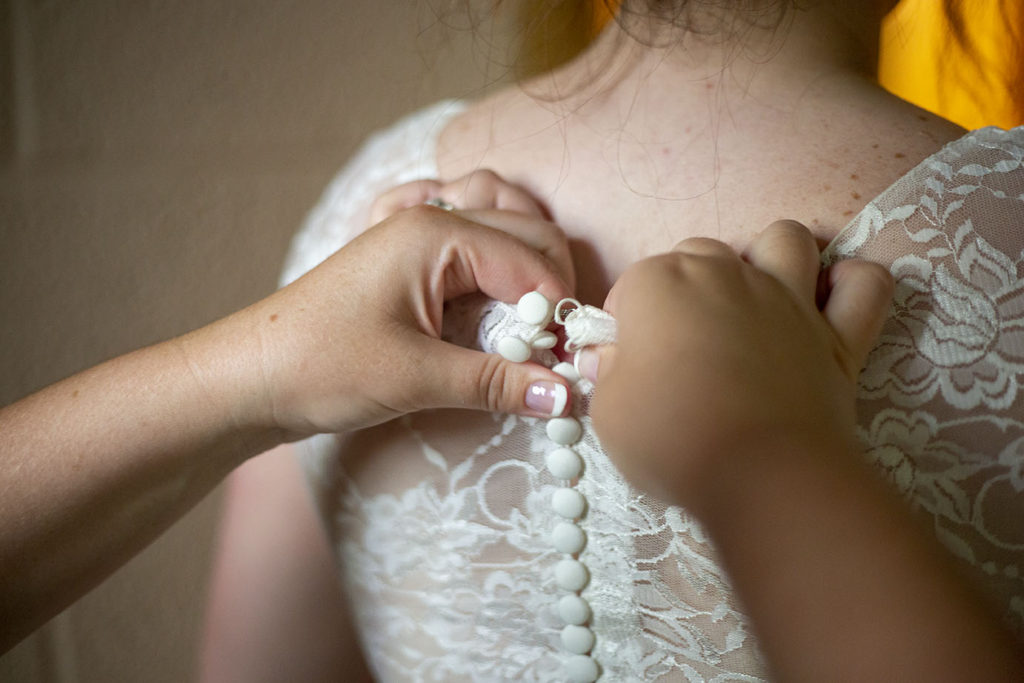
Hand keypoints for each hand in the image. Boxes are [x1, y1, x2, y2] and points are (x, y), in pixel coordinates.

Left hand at [217, 172, 573, 438]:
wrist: (250, 374)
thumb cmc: (321, 365)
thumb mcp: (416, 378)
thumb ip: (497, 382)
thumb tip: (568, 397)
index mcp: (436, 233)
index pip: (532, 260)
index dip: (558, 313)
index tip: (570, 365)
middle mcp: (431, 218)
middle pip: (529, 234)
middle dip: (552, 289)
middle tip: (556, 350)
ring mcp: (416, 232)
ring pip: (505, 228)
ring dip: (530, 267)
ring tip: (532, 324)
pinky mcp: (407, 258)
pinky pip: (471, 240)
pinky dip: (496, 260)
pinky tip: (495, 294)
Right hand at [587, 220, 892, 509]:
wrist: (759, 476)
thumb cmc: (670, 439)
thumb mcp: (609, 412)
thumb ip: (609, 371)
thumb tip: (611, 355)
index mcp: (660, 283)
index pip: (632, 286)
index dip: (626, 324)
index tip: (628, 362)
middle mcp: (725, 273)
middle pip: (700, 254)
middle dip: (686, 286)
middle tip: (682, 342)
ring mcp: (788, 297)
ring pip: (785, 240)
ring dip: (770, 258)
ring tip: (756, 298)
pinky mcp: (839, 334)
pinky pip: (865, 285)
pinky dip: (853, 286)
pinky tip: (832, 302)